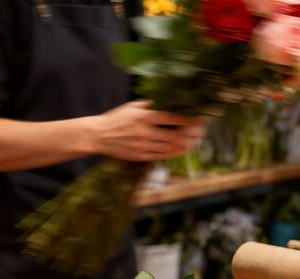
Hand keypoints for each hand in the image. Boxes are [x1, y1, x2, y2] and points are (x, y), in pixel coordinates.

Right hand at [87, 101, 204, 160]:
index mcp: (143, 116)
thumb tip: (170, 101)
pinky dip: (173, 153)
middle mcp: (144, 131)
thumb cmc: (117, 118)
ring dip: (185, 145)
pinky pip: (161, 156)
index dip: (187, 120)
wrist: (98, 135)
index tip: (198, 119)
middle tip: (201, 132)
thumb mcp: (133, 106)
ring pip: (169, 147)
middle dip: (190, 134)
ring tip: (195, 142)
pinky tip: (182, 150)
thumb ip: (151, 105)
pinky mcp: (140, 155)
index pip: (171, 117)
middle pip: (174, 135)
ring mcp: (142, 145)